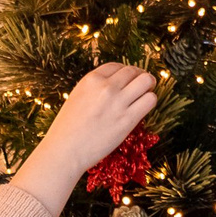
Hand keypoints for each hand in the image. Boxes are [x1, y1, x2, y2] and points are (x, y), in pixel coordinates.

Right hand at [16, 64, 158, 207]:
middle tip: (142, 86)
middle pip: (133, 71)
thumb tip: (114, 85)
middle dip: (139, 77)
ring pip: (146, 81)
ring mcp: (118, 102)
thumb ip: (95, 88)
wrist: (65, 150)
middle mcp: (106, 87)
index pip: (117, 66)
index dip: (126, 72)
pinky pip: (150, 100)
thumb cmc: (68, 128)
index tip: (128, 79)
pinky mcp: (128, 119)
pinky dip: (150, 101)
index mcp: (91, 80)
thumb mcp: (77, 97)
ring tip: (146, 94)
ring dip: (148, 86)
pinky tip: (144, 107)